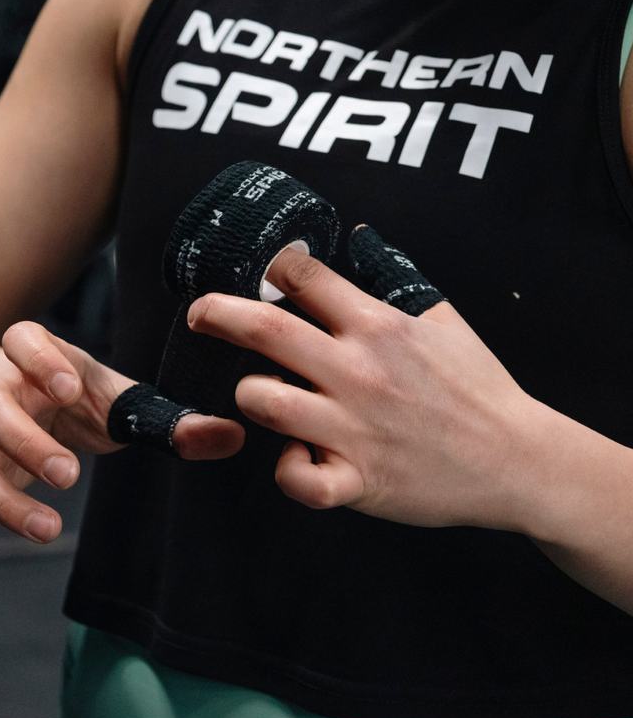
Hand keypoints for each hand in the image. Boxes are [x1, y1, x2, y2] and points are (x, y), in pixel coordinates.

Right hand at [0, 321, 243, 578]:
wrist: (10, 395)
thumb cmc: (74, 395)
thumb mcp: (117, 398)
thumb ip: (170, 420)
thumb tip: (232, 438)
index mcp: (37, 358)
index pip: (24, 340)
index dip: (41, 360)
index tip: (70, 388)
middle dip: (27, 441)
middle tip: (69, 475)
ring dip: (2, 498)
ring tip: (49, 529)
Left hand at [186, 247, 541, 532]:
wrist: (517, 458)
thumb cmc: (478, 386)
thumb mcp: (442, 318)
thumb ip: (395, 276)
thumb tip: (359, 236)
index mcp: (378, 326)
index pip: (304, 277)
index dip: (271, 267)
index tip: (254, 270)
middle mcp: (359, 371)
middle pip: (265, 329)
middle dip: (218, 314)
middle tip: (199, 313)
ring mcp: (356, 429)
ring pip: (264, 401)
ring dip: (250, 396)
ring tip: (261, 396)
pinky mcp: (359, 481)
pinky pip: (297, 480)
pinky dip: (288, 471)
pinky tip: (299, 460)